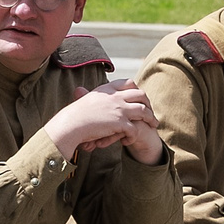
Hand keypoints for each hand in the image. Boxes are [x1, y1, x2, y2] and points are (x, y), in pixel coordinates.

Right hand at [46, 80, 163, 163]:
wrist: (70, 125)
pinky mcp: (120, 123)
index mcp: (107, 89)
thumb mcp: (81, 99)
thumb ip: (86, 94)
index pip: (128, 83)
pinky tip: (129, 140)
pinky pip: (135, 129)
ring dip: (150, 118)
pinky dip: (134, 135)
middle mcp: (116, 97)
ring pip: (143, 111)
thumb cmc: (72, 114)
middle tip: (151, 111)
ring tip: (154, 124)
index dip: (136, 90)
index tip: (140, 97)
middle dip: (148, 103)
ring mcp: (119, 109)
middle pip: (140, 95)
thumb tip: (78, 90)